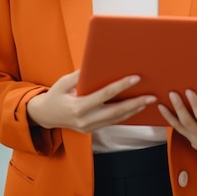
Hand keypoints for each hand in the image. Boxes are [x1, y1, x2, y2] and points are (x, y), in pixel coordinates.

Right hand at [26, 70, 156, 132]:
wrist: (45, 116)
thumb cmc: (54, 95)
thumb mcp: (63, 82)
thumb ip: (79, 75)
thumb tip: (96, 65)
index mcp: (78, 107)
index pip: (104, 95)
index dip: (121, 86)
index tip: (136, 78)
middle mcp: (85, 120)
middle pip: (115, 112)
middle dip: (135, 103)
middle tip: (151, 96)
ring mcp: (89, 127)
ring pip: (116, 119)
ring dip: (134, 110)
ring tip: (149, 101)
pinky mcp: (92, 130)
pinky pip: (112, 122)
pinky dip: (125, 115)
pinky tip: (136, 108)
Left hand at [158, 91, 196, 162]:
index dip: (195, 104)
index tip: (188, 91)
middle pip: (188, 122)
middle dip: (179, 107)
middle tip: (172, 93)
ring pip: (180, 127)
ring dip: (169, 115)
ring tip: (161, 103)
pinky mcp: (192, 142)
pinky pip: (180, 130)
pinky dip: (171, 120)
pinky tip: (164, 111)